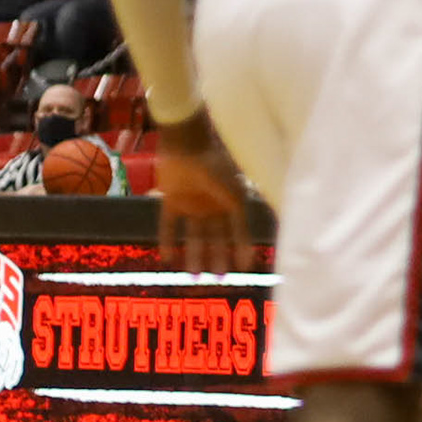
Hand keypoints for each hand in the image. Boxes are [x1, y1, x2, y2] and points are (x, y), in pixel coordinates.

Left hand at [154, 111, 250, 273]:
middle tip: (219, 278)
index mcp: (231, 202)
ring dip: (194, 254)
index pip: (238, 231)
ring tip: (194, 276)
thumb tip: (255, 240)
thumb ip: (242, 217)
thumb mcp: (235, 193)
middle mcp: (212, 206)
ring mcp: (191, 204)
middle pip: (216, 237)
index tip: (244, 268)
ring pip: (194, 235)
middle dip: (218, 257)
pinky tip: (167, 258)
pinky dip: (167, 240)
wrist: (187, 143)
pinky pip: (168, 225)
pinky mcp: (170, 201)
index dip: (242, 249)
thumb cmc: (216, 165)